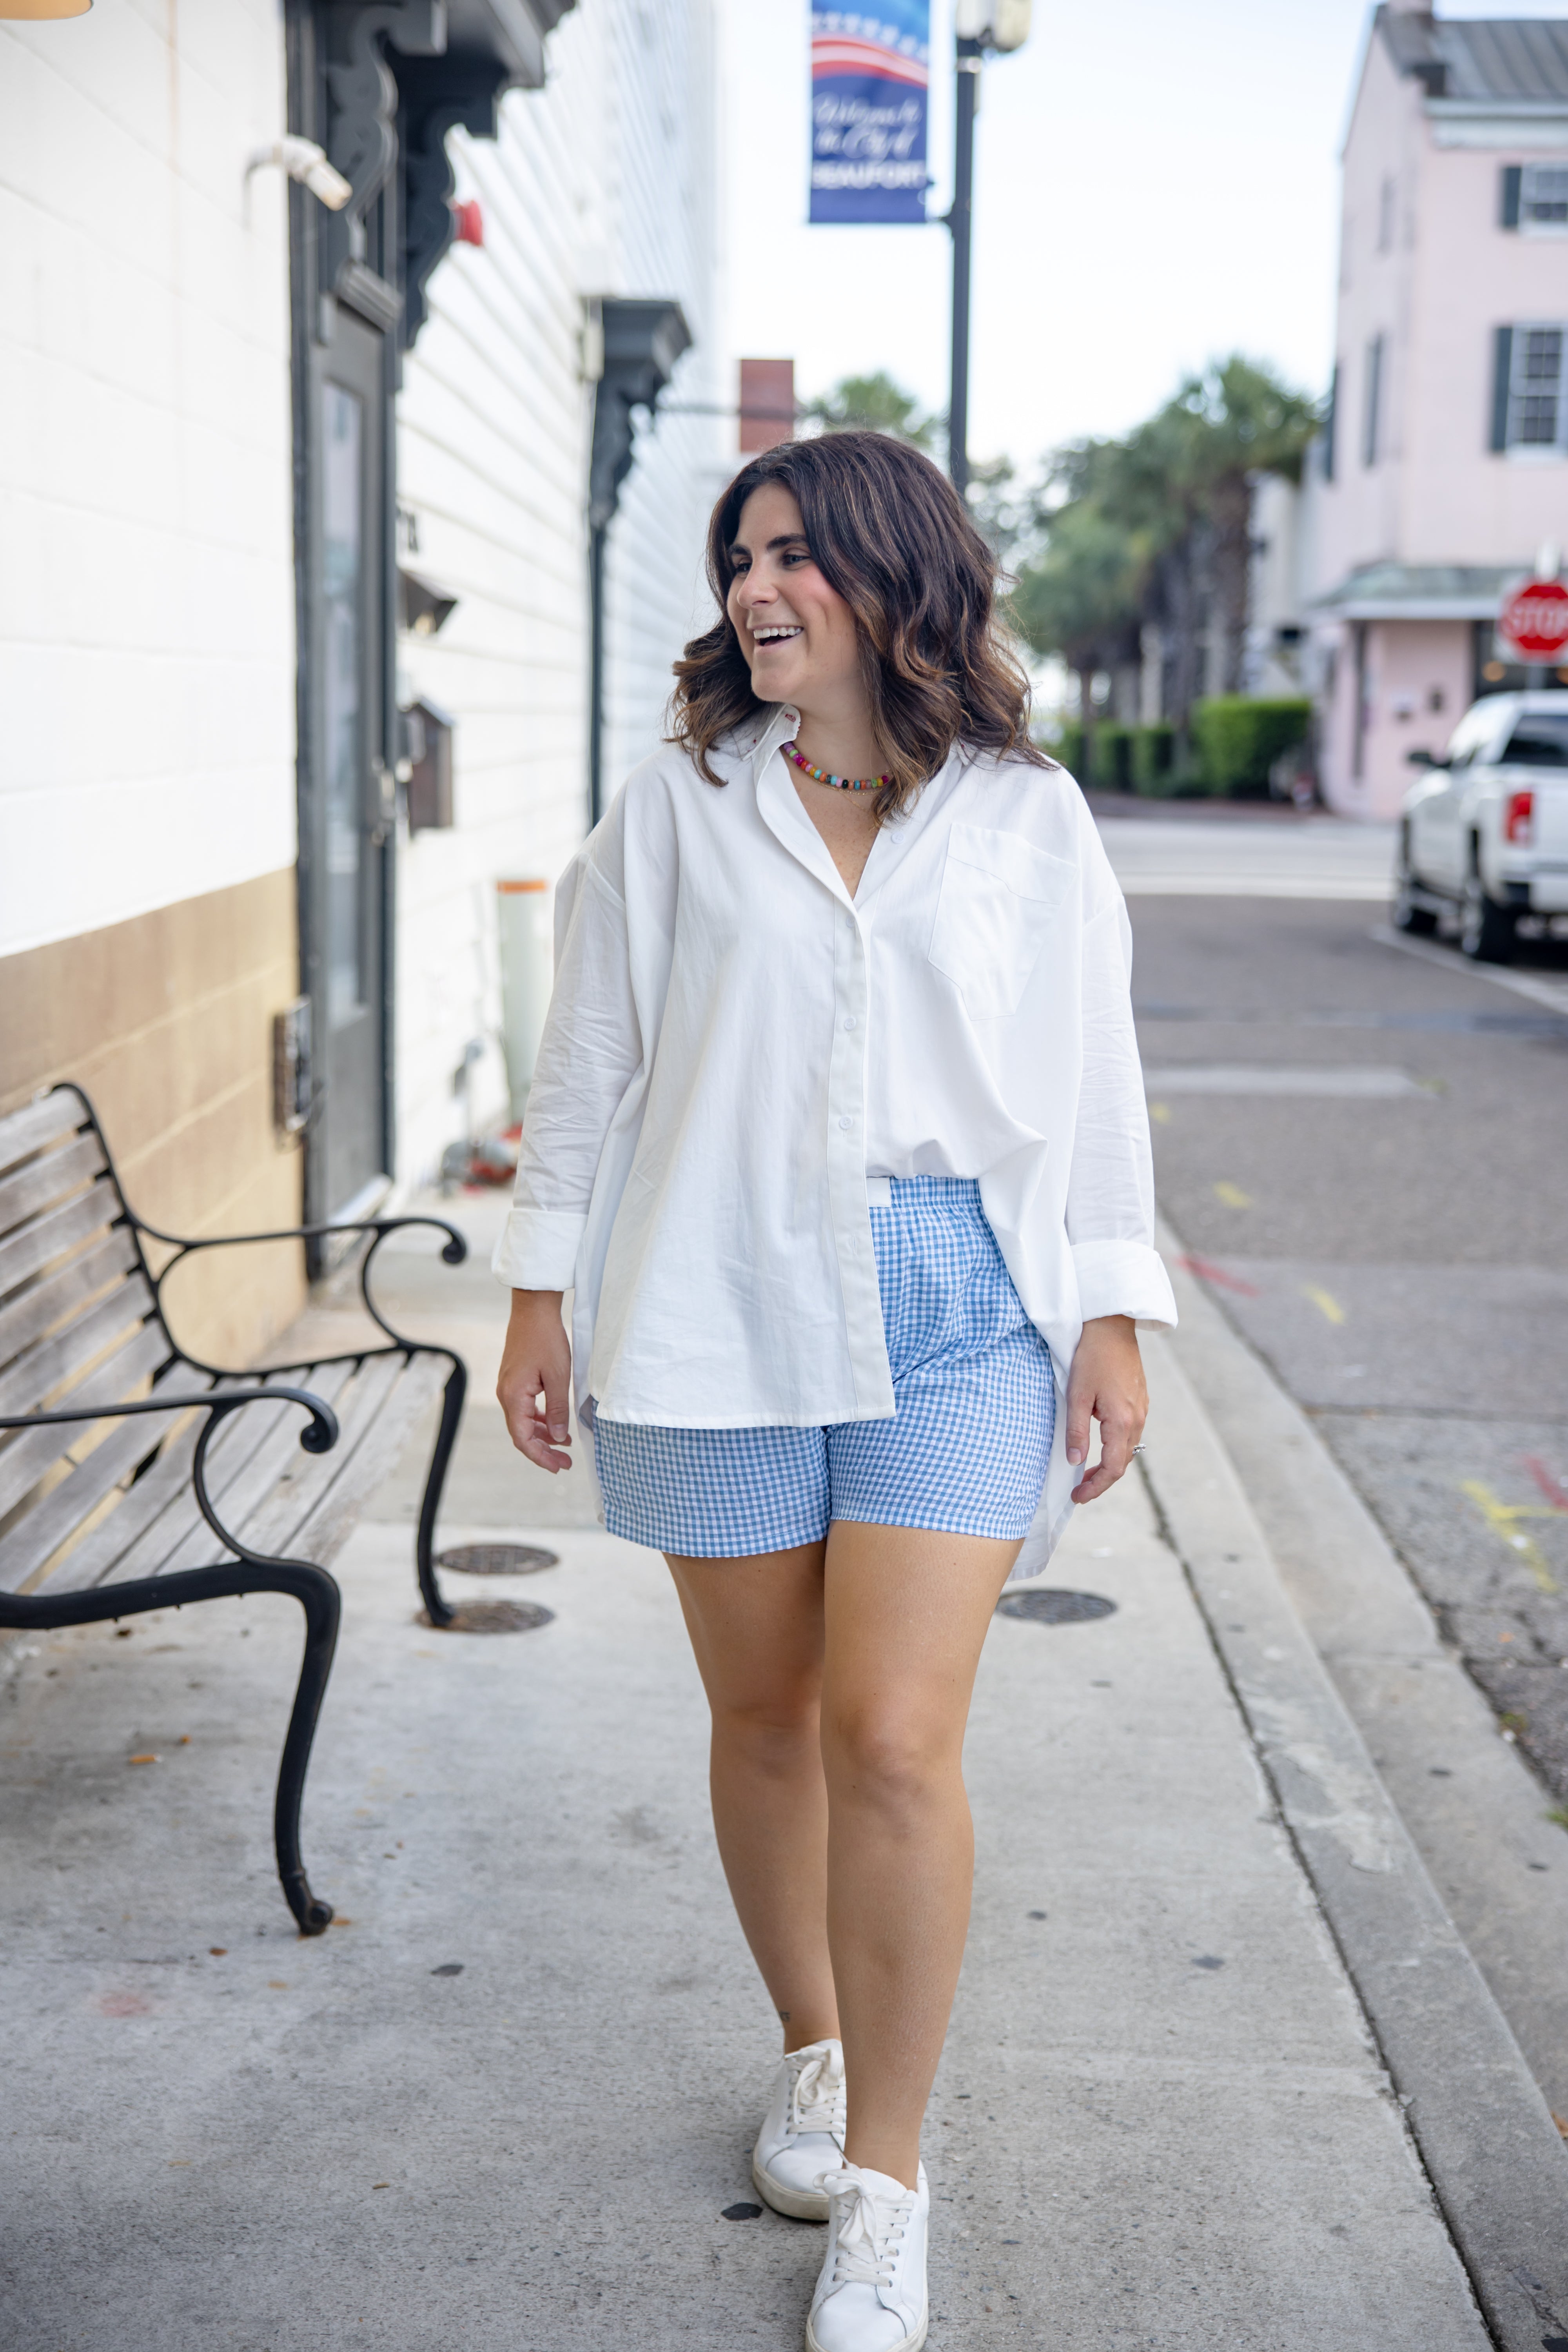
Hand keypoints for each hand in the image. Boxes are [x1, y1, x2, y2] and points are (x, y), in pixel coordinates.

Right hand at [496, 1290, 573, 1471]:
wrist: (533, 1310)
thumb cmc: (546, 1339)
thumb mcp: (559, 1377)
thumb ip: (558, 1410)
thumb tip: (559, 1437)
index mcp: (513, 1397)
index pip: (523, 1439)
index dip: (540, 1457)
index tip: (558, 1466)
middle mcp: (506, 1395)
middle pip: (522, 1434)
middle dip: (543, 1451)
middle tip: (565, 1463)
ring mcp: (509, 1388)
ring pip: (524, 1422)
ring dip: (543, 1436)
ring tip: (564, 1447)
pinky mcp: (515, 1381)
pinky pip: (525, 1409)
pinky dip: (540, 1420)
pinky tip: (556, 1425)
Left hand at [1064, 1314, 1146, 1503]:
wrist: (1111, 1327)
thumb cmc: (1091, 1358)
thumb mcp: (1076, 1396)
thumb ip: (1077, 1432)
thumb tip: (1076, 1462)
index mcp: (1122, 1420)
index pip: (1113, 1467)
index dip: (1096, 1487)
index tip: (1078, 1496)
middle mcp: (1138, 1418)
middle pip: (1123, 1462)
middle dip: (1102, 1480)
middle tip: (1080, 1489)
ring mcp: (1142, 1409)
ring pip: (1128, 1449)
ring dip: (1109, 1464)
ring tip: (1087, 1472)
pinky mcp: (1140, 1400)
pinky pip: (1131, 1433)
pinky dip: (1116, 1447)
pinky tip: (1101, 1445)